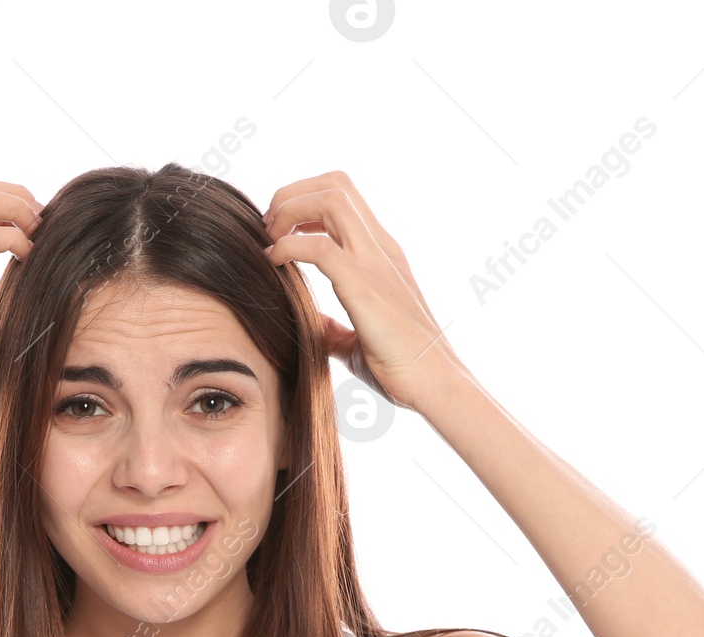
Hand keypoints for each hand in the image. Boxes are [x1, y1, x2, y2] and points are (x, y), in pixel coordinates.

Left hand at [262, 171, 465, 416]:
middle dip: (291, 195)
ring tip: (270, 239)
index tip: (280, 231)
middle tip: (269, 229)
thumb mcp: (360, 340)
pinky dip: (288, 247)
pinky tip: (274, 264)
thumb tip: (315, 327)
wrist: (435, 384)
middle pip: (335, 184)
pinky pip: (319, 248)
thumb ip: (336, 328)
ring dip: (289, 211)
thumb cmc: (402, 366)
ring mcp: (375, 262)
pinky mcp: (364, 286)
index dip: (304, 200)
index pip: (342, 196)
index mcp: (381, 253)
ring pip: (329, 200)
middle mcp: (380, 247)